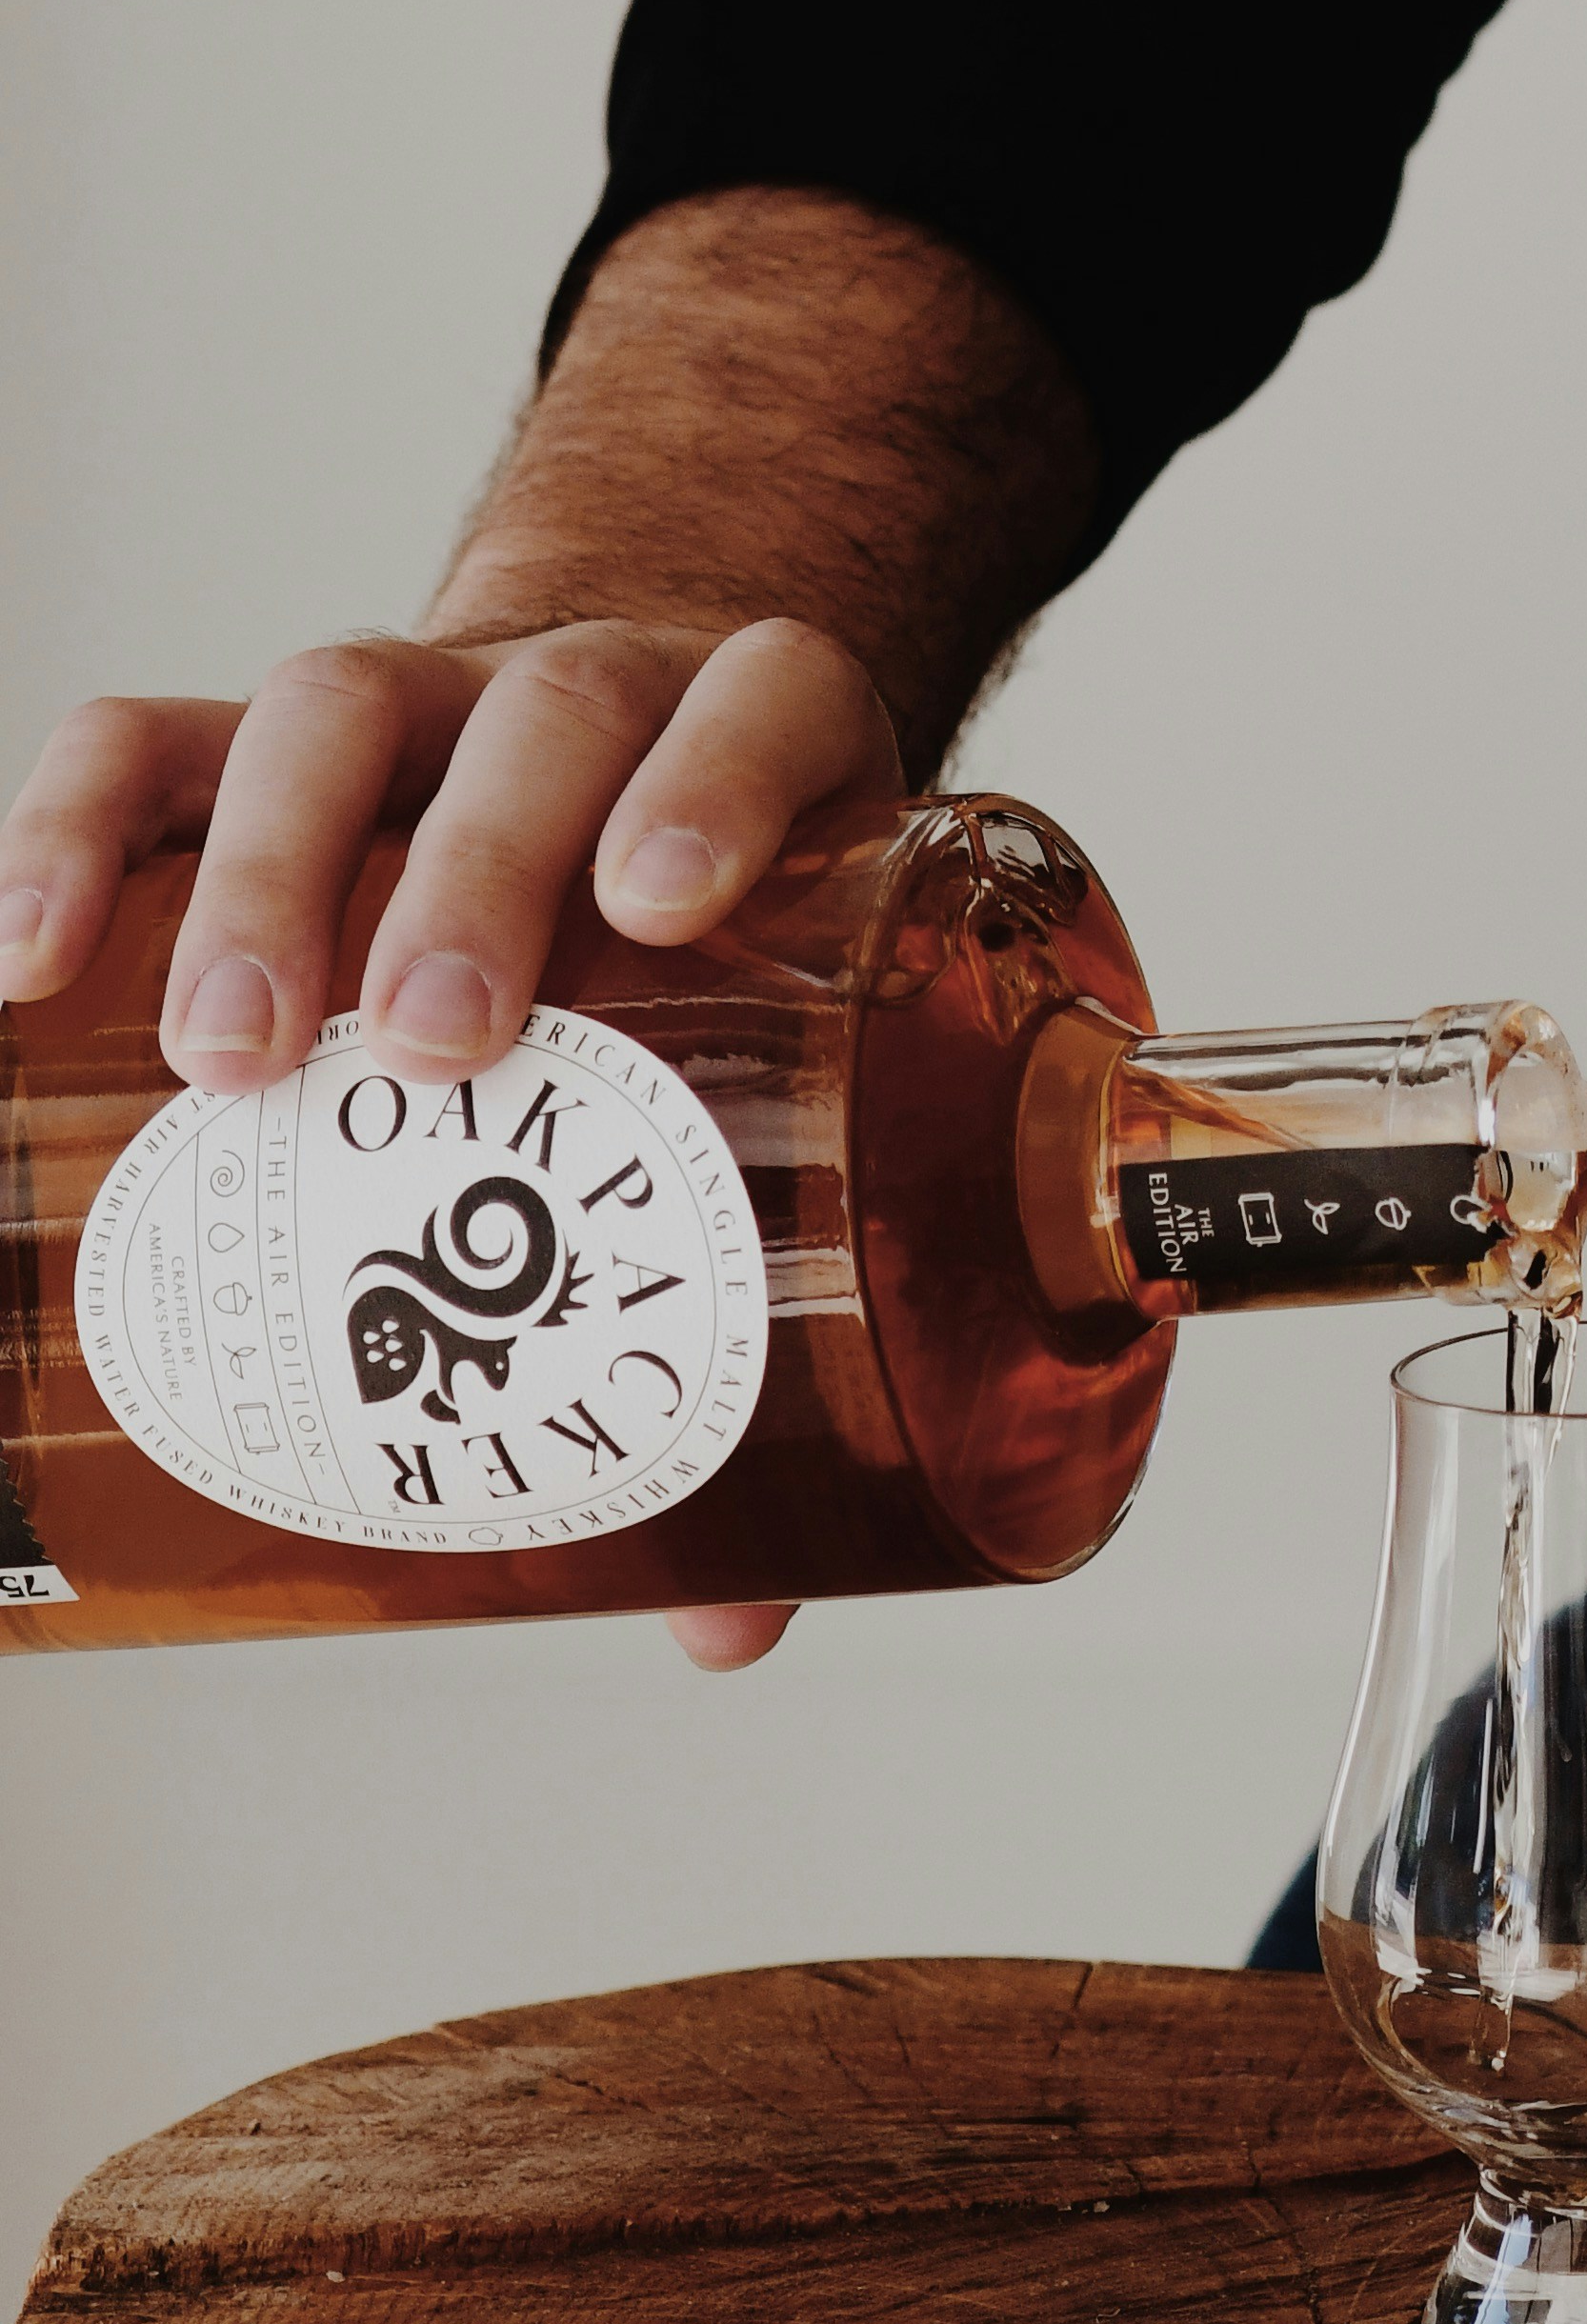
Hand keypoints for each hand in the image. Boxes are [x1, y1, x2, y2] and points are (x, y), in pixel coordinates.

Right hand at [0, 186, 1095, 1670]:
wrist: (607, 763)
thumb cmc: (701, 965)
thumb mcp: (774, 1077)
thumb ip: (756, 1327)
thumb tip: (725, 1630)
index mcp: (762, 751)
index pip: (766, 700)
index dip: (722, 779)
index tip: (670, 904)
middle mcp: (590, 693)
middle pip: (538, 714)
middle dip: (475, 873)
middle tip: (428, 1047)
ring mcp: (421, 702)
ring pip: (335, 708)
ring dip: (272, 870)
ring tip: (234, 1053)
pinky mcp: (260, 738)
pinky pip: (150, 739)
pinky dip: (80, 827)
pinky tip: (23, 963)